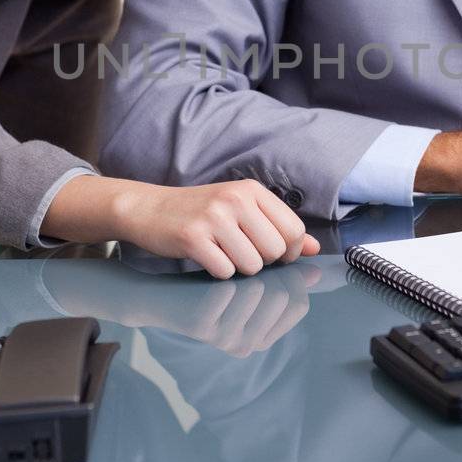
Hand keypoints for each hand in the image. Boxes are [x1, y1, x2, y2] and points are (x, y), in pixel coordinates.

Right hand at [109, 179, 319, 278]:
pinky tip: (205, 257)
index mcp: (251, 190)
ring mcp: (213, 217)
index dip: (287, 251)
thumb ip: (277, 227)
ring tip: (221, 252)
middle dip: (261, 261)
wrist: (149, 209)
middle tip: (239, 251)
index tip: (272, 253)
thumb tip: (312, 248)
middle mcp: (235, 199)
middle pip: (274, 251)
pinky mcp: (193, 237)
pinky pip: (224, 271)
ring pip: (251, 265)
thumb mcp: (241, 210)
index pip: (293, 229)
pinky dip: (217, 271)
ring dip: (238, 268)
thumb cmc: (200, 213)